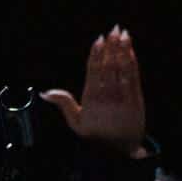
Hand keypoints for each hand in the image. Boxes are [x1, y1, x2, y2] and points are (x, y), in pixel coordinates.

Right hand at [41, 26, 146, 154]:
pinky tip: (130, 50)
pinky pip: (134, 76)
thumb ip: (63, 104)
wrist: (119, 150)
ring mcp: (123, 97)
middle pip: (109, 66)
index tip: (98, 40)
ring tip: (123, 34)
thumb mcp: (75, 123)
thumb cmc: (95, 136)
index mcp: (91, 100)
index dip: (96, 55)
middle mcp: (108, 96)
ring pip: (123, 69)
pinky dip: (132, 62)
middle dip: (111, 47)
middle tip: (113, 30)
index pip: (93, 72)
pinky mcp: (136, 98)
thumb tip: (45, 92)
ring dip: (123, 50)